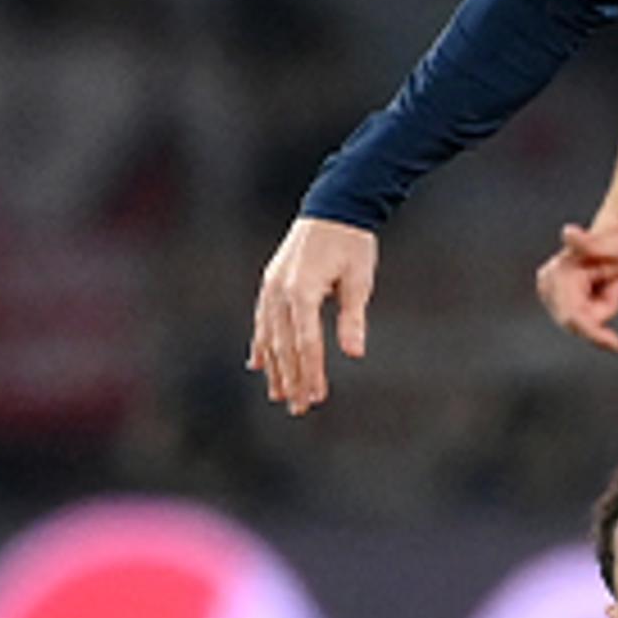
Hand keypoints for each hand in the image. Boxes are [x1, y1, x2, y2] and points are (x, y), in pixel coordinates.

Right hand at [249, 217, 379, 413]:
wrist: (333, 208)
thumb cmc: (352, 245)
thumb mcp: (359, 280)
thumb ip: (353, 318)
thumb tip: (355, 354)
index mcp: (302, 291)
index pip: (306, 343)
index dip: (311, 372)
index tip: (316, 398)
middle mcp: (279, 292)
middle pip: (284, 345)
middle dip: (291, 378)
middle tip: (299, 409)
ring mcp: (270, 287)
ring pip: (269, 336)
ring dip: (275, 367)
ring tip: (278, 395)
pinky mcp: (270, 283)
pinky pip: (262, 320)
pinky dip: (261, 343)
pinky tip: (258, 364)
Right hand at [535, 221, 617, 351]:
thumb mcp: (613, 245)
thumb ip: (587, 243)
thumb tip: (568, 232)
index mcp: (558, 271)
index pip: (572, 316)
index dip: (593, 334)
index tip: (617, 346)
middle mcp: (548, 282)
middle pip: (577, 323)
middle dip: (601, 311)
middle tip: (614, 285)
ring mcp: (550, 291)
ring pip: (581, 322)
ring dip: (601, 307)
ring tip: (608, 283)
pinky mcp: (557, 298)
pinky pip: (583, 319)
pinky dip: (599, 308)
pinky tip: (602, 288)